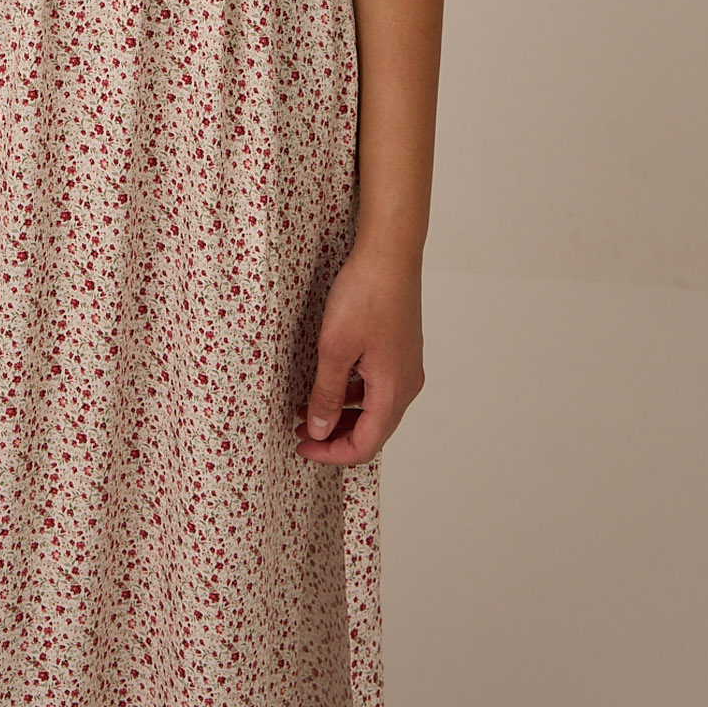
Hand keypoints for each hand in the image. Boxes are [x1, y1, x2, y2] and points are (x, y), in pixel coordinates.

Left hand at [293, 244, 424, 466]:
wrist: (390, 253)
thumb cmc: (366, 294)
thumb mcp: (335, 347)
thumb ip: (326, 393)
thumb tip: (320, 429)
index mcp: (394, 390)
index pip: (365, 445)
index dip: (331, 453)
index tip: (302, 447)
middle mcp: (406, 384)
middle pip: (373, 431)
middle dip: (335, 436)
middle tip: (300, 432)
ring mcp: (405, 366)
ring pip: (375, 408)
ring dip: (342, 414)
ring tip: (308, 409)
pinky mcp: (400, 349)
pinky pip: (377, 386)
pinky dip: (352, 393)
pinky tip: (329, 382)